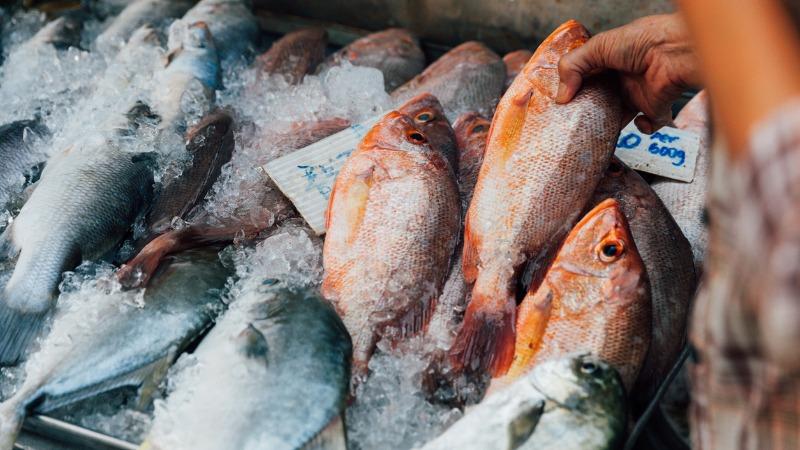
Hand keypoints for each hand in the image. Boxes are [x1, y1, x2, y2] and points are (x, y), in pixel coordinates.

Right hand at [556, 14, 701, 132]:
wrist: (675, 51)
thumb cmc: (641, 41)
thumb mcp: (597, 47)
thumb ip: (572, 66)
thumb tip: (561, 97)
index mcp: (610, 64)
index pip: (588, 81)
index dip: (575, 92)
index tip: (563, 104)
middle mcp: (623, 80)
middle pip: (601, 102)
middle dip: (590, 113)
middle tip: (576, 123)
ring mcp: (640, 95)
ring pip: (621, 117)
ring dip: (611, 125)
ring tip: (599, 131)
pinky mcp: (656, 108)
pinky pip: (649, 126)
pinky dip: (643, 128)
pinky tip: (638, 121)